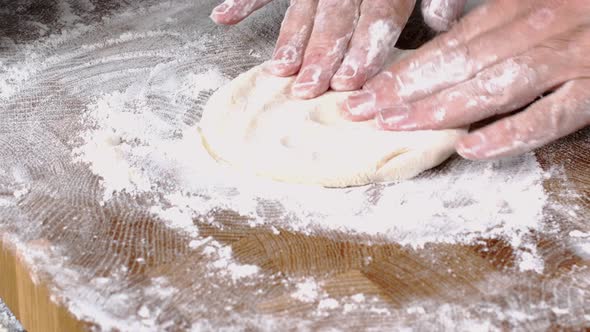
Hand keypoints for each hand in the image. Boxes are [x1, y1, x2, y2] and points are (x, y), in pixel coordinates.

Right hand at [210, 0, 466, 98]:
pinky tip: (224, 18)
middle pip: (335, 17)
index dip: (364, 49)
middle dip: (321, 55)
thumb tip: (441, 23)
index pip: (378, 14)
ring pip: (302, 5)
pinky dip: (244, 0)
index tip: (350, 81)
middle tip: (307, 89)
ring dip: (290, 38)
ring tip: (279, 69)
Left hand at [343, 0, 589, 159]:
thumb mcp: (534, 2)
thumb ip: (491, 14)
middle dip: (408, 88)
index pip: (451, 43)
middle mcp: (540, 27)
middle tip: (364, 111)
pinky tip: (472, 148)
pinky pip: (552, 114)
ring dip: (443, 107)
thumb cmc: (580, 9)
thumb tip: (441, 28)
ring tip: (400, 126)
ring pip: (496, 85)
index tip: (368, 90)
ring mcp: (571, 58)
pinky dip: (511, 132)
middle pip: (463, 63)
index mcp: (521, 6)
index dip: (407, 68)